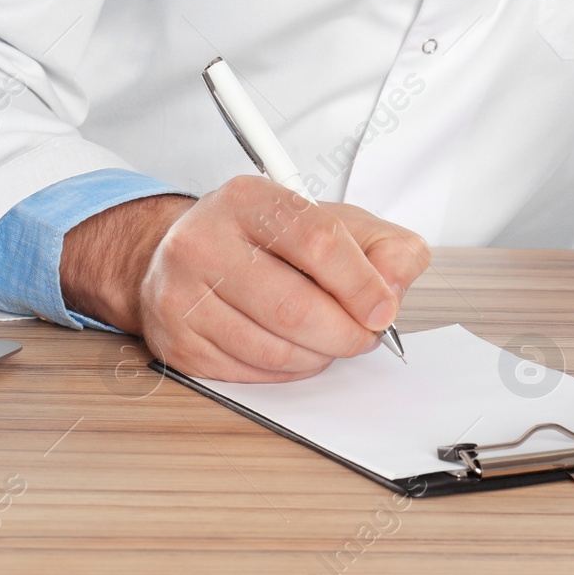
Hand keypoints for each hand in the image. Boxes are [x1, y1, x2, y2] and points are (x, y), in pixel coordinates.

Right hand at [59, 176, 430, 381]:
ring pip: (274, 350)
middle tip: (362, 335)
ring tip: (326, 339)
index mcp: (248, 200)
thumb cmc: (267, 241)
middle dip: (345, 333)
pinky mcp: (177, 342)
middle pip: (295, 307)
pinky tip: (292, 348)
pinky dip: (287, 371)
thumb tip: (395, 286)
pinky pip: (251, 374)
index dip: (361, 284)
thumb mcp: (333, 222)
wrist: (185, 255)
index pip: (318, 241)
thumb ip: (384, 246)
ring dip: (318, 356)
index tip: (383, 309)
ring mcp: (182, 295)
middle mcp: (203, 242)